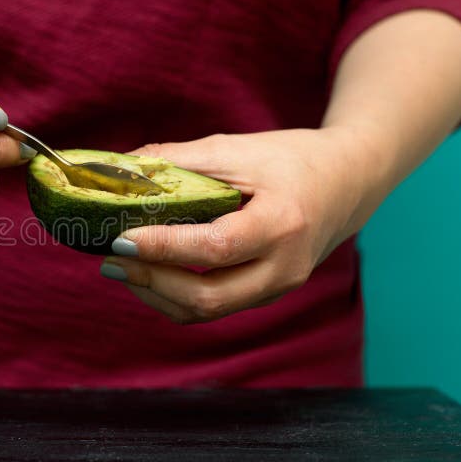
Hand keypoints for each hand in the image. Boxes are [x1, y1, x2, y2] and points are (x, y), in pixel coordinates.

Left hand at [99, 128, 382, 323]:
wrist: (349, 182)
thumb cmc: (292, 159)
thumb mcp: (236, 149)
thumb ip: (177, 160)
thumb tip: (118, 169)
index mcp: (283, 223)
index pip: (216, 248)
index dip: (164, 248)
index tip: (120, 237)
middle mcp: (284, 267)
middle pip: (208, 297)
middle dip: (151, 281)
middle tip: (111, 257)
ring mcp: (278, 287)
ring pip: (207, 311)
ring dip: (157, 294)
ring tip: (121, 267)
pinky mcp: (267, 294)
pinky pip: (215, 308)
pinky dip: (175, 297)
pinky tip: (150, 274)